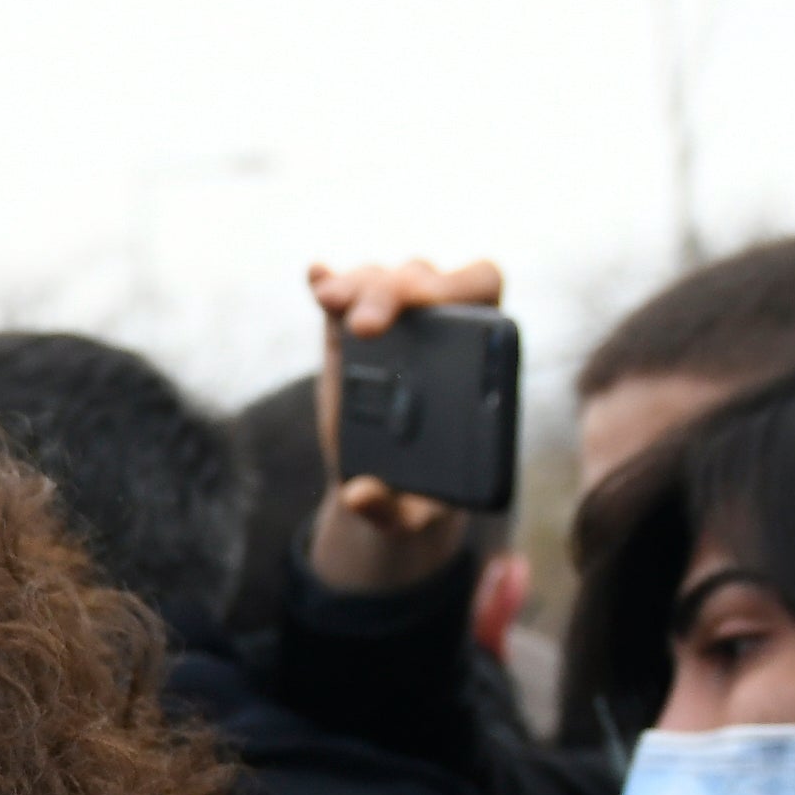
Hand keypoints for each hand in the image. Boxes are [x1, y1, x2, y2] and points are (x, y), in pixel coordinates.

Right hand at [305, 257, 503, 596]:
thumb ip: (390, 509)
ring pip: (384, 280)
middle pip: (424, 280)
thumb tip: (358, 493)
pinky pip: (341, 296)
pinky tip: (316, 277)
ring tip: (332, 302)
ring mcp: (391, 328)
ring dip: (360, 285)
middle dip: (396, 292)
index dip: (458, 287)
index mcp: (474, 358)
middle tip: (365, 328)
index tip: (430, 310)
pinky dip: (328, 283)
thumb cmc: (416, 500)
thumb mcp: (410, 516)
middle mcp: (436, 329)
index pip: (479, 290)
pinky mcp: (346, 336)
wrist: (384, 493)